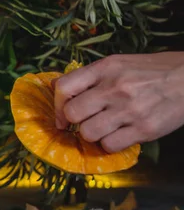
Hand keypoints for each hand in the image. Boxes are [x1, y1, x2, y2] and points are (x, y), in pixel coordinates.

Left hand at [54, 52, 183, 152]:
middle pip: (72, 114)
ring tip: (106, 127)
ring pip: (88, 133)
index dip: (57, 105)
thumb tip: (56, 88)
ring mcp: (129, 109)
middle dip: (76, 122)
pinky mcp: (143, 129)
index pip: (64, 87)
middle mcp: (115, 87)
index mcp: (107, 68)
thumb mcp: (120, 64)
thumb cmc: (153, 71)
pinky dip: (110, 144)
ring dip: (93, 135)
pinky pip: (109, 146)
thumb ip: (90, 76)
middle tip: (87, 121)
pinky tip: (120, 135)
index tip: (63, 115)